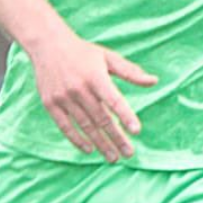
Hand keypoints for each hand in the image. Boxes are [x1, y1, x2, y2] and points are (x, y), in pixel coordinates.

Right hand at [27, 30, 156, 161]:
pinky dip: (77, 140)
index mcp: (96, 76)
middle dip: (116, 138)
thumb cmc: (84, 53)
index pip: (114, 100)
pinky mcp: (50, 104)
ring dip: (100, 143)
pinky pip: (65, 127)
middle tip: (129, 153)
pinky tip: (89, 149)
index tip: (137, 131)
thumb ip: (131, 72)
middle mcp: (79, 88)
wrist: (48, 45)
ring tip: (113, 157)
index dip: (126, 116)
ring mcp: (63, 97)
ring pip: (85, 126)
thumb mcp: (108, 57)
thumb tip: (154, 81)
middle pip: (101, 118)